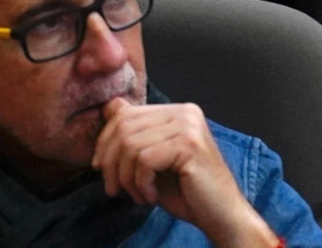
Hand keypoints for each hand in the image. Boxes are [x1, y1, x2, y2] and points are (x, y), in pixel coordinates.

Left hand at [93, 100, 279, 247]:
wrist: (220, 215)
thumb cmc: (185, 191)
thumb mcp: (151, 161)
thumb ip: (133, 135)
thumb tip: (108, 106)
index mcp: (176, 111)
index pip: (124, 113)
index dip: (104, 142)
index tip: (101, 169)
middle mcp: (184, 111)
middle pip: (124, 127)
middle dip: (111, 162)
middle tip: (114, 189)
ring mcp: (189, 126)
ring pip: (131, 144)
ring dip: (126, 178)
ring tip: (138, 194)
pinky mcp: (190, 145)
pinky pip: (144, 160)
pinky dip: (140, 183)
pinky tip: (151, 195)